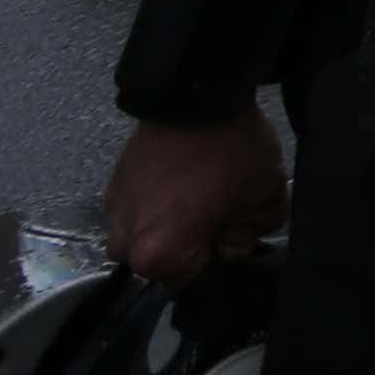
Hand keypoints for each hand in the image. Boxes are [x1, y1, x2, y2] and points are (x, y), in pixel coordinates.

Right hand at [104, 111, 285, 285]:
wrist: (195, 96)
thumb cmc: (230, 153)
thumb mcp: (263, 198)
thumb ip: (252, 236)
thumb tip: (232, 246)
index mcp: (159, 257)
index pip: (195, 278)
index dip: (221, 253)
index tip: (233, 225)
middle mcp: (125, 244)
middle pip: (168, 259)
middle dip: (196, 239)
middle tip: (220, 203)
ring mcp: (112, 214)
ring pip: (151, 235)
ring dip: (174, 221)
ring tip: (200, 187)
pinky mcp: (111, 187)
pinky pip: (139, 210)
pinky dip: (159, 202)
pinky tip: (184, 176)